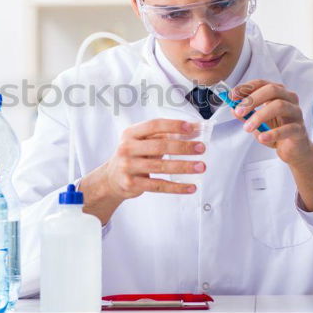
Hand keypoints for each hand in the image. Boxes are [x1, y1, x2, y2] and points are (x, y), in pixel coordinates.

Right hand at [79, 118, 205, 223]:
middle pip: (159, 146)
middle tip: (201, 148)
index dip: (173, 125)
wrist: (111, 178)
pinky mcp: (132, 183)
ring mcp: (128, 166)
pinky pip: (159, 185)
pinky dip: (177, 187)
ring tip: (200, 166)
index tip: (191, 128)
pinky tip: (190, 186)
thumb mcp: (143, 142)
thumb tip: (194, 130)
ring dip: (184, 167)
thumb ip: (165, 136)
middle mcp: (127, 148)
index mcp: (131, 133)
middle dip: (183, 146)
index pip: (154, 125)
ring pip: (160, 166)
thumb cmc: (133, 156)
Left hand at [232, 80, 312, 210]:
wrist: (292, 149)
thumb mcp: (256, 120)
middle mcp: (289, 98)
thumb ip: (245, 114)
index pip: (261, 83)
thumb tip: (232, 108)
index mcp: (278, 92)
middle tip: (238, 112)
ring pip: (279, 106)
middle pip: (272, 90)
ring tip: (247, 128)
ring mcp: (296, 113)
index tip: (231, 96)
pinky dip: (273, 133)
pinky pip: (288, 129)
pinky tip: (262, 137)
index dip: (245, 88)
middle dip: (252, 99)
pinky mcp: (300, 129)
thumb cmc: (275, 129)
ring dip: (259, 116)